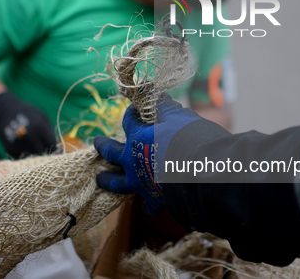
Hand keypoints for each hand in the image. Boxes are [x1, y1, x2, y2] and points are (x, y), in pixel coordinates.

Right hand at [0, 92, 56, 157]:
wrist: (5, 111)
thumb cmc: (28, 114)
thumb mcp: (42, 116)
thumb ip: (50, 132)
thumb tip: (56, 147)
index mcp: (40, 127)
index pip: (53, 146)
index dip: (54, 147)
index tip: (52, 146)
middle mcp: (29, 137)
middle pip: (42, 153)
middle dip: (44, 151)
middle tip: (41, 145)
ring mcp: (19, 143)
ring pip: (32, 157)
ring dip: (33, 152)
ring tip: (30, 143)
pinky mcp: (10, 150)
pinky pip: (22, 157)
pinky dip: (24, 153)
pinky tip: (22, 143)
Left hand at [94, 96, 202, 214]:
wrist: (203, 172)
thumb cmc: (192, 138)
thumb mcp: (178, 116)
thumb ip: (164, 106)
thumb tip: (155, 93)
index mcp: (137, 136)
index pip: (128, 121)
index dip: (130, 114)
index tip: (133, 110)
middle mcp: (133, 160)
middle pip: (111, 152)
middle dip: (102, 145)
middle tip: (96, 142)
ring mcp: (141, 182)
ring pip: (117, 183)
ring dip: (108, 180)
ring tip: (99, 179)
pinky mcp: (154, 199)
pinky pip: (148, 205)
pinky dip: (147, 206)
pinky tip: (146, 207)